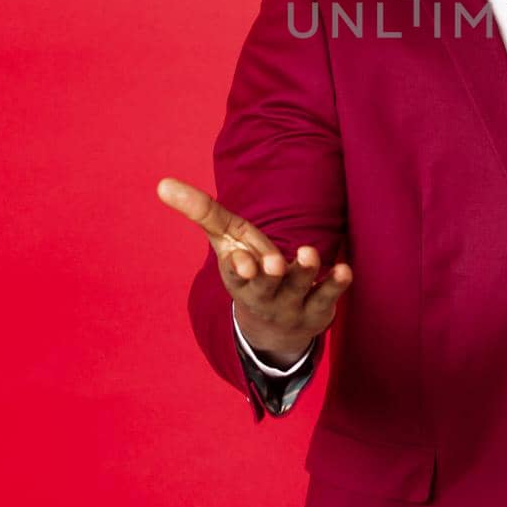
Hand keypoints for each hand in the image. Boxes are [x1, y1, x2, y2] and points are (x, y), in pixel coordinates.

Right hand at [156, 176, 351, 363]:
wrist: (274, 322)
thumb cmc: (247, 266)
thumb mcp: (225, 239)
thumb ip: (201, 211)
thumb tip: (161, 184)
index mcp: (238, 278)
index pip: (236, 274)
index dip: (239, 267)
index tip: (243, 262)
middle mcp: (263, 294)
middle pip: (265, 287)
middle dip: (269, 275)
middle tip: (274, 263)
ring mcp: (291, 303)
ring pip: (298, 289)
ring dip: (305, 272)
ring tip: (310, 254)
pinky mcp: (318, 306)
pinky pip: (328, 296)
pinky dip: (336, 283)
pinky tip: (345, 269)